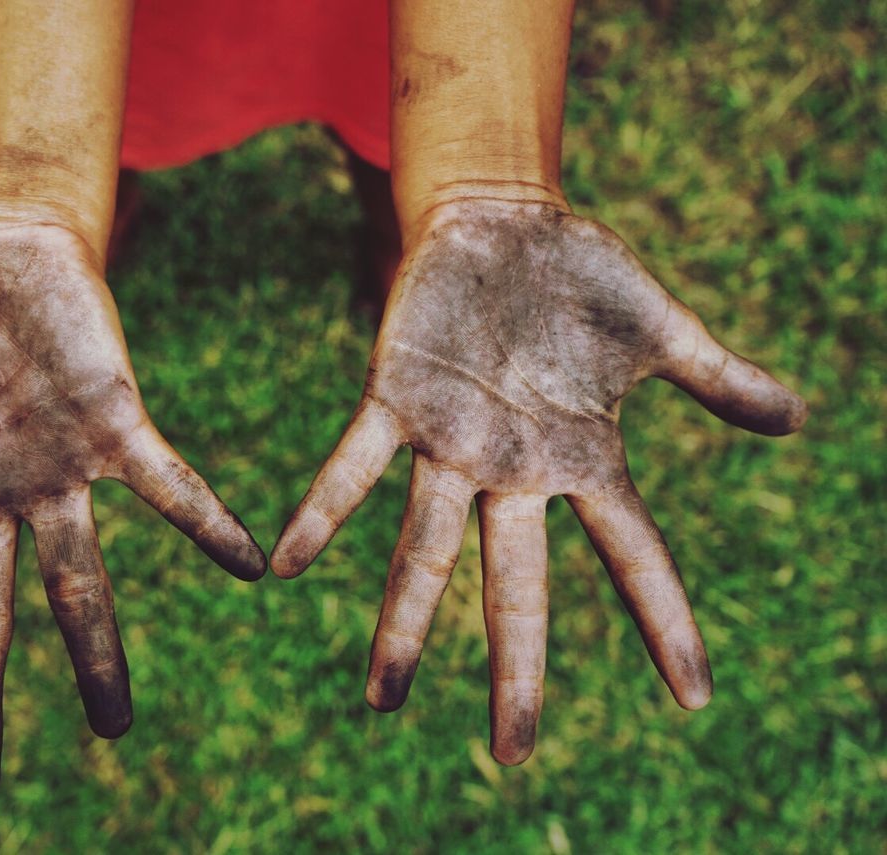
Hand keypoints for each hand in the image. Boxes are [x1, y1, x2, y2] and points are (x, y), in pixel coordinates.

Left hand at [271, 198, 805, 764]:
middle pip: (517, 587)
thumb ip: (718, 380)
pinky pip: (353, 466)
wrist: (504, 217)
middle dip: (515, 670)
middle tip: (510, 754)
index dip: (667, 625)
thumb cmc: (581, 279)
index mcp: (582, 460)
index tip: (694, 699)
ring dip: (403, 622)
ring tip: (380, 699)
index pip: (635, 557)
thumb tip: (800, 418)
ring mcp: (450, 442)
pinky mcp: (395, 398)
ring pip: (425, 549)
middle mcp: (512, 470)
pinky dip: (323, 511)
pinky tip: (286, 564)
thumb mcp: (663, 331)